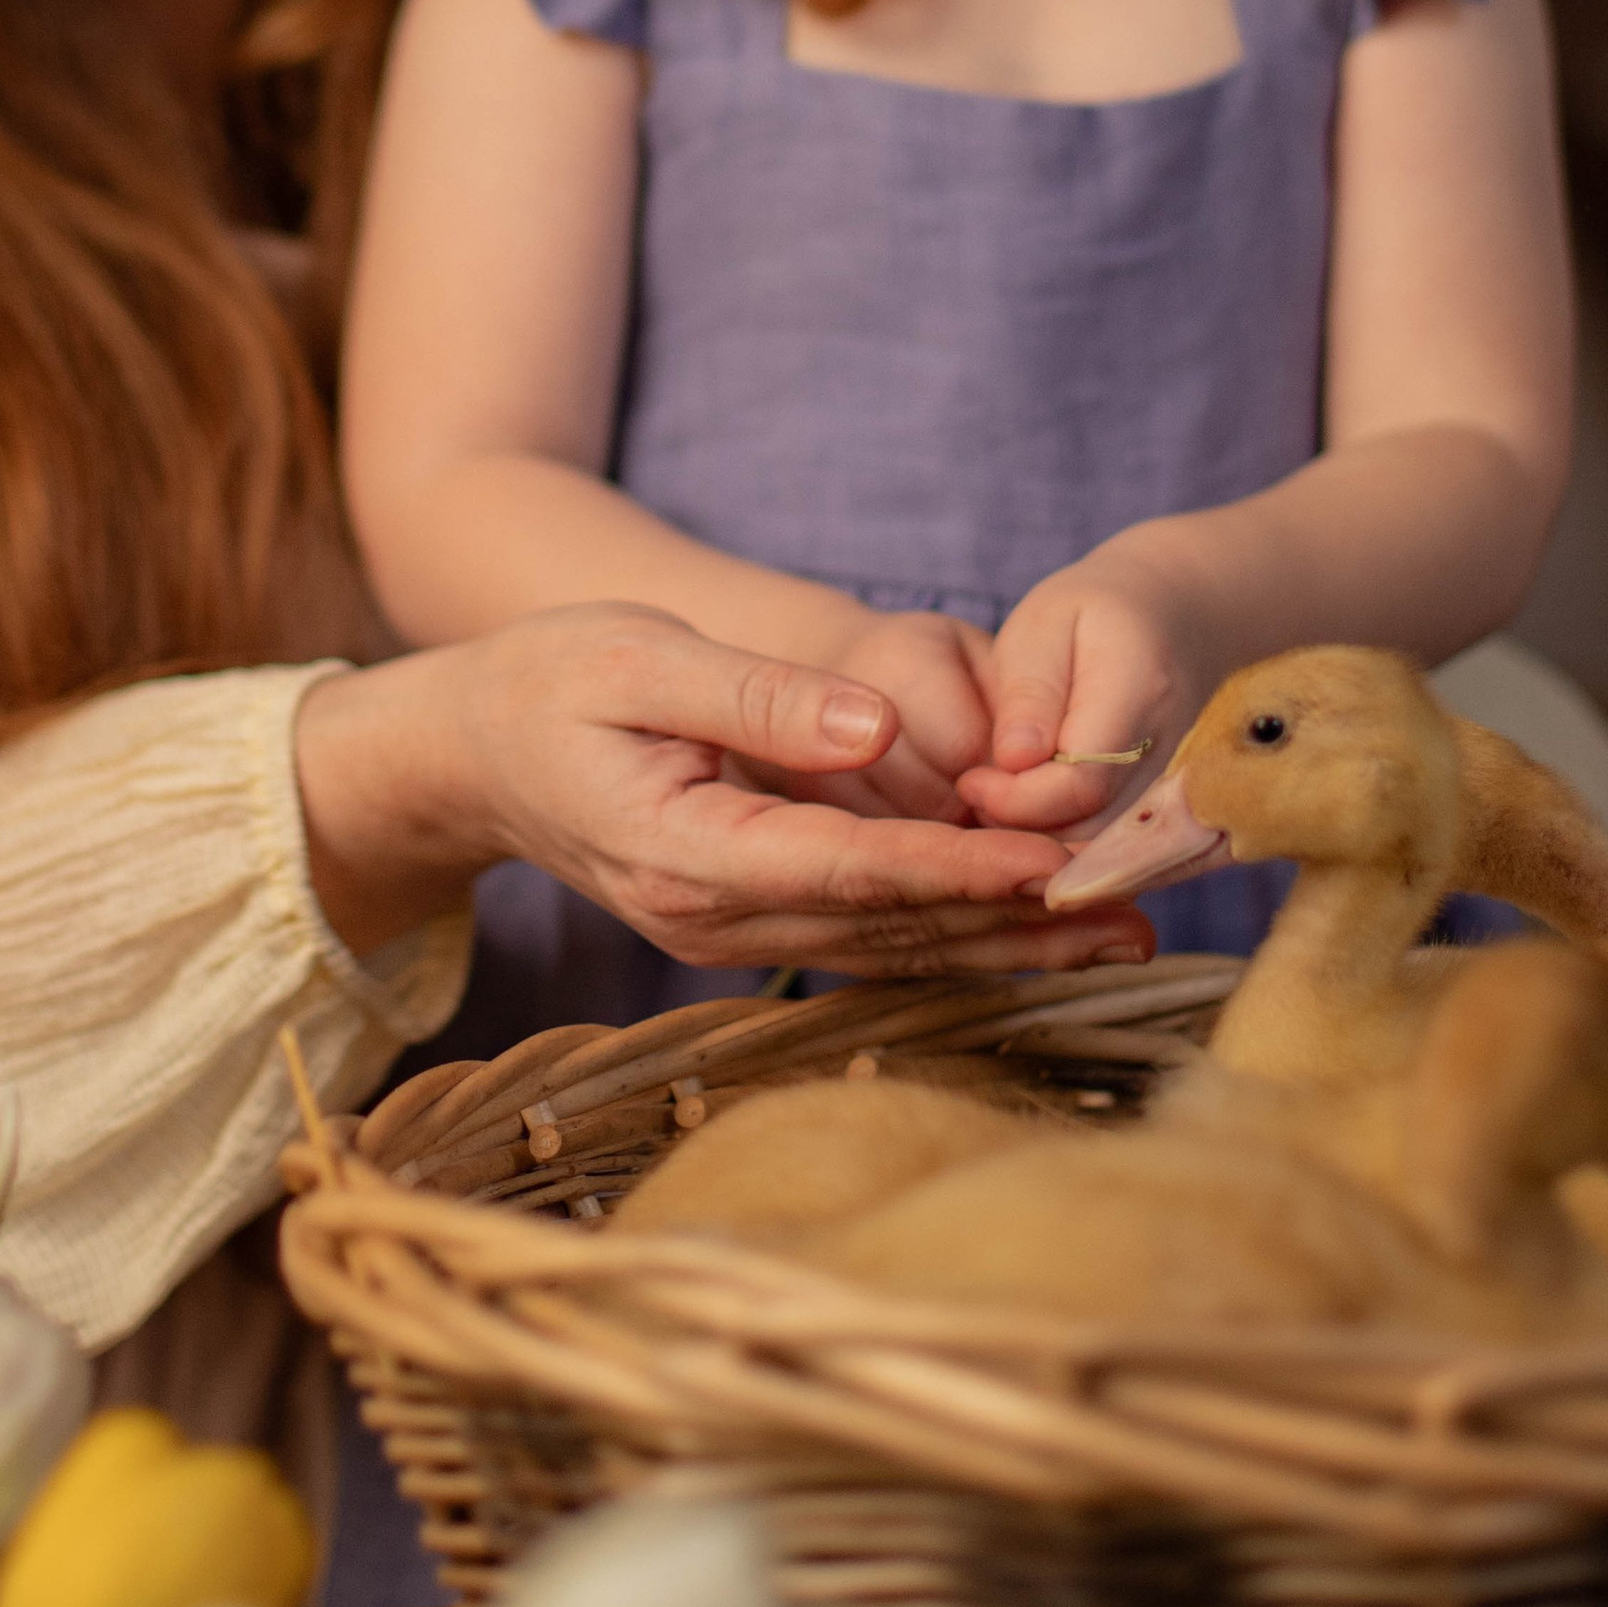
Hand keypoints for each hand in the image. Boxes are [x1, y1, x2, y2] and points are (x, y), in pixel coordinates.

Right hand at [298, 606, 1154, 981]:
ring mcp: (730, 934)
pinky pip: (866, 940)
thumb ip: (758, 698)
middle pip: (889, 927)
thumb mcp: (638, 658)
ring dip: (1005, 945)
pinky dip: (957, 937)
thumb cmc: (549, 681)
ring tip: (1122, 937)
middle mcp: (714, 916)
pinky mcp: (748, 923)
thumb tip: (873, 727)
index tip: (1052, 858)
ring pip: (889, 948)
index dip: (955, 865)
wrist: (471, 752)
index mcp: (687, 850)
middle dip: (1014, 922)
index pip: (848, 867)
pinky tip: (1036, 931)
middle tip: (1136, 913)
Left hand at [953, 548, 1215, 845]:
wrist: (1176, 615)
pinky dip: (1069, 833)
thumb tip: (1015, 762)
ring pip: (1103, 845)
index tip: (971, 778)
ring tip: (1003, 791)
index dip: (1015, 798)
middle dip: (1021, 823)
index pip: (1080, 781)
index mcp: (1139, 691)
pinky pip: (1117, 842)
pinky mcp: (1169, 801)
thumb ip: (1030, 694)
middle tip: (977, 787)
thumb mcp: (1045, 626)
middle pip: (1092, 827)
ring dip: (1041, 833)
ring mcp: (1177, 781)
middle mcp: (1171, 748)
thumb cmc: (1095, 613)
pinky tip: (1036, 802)